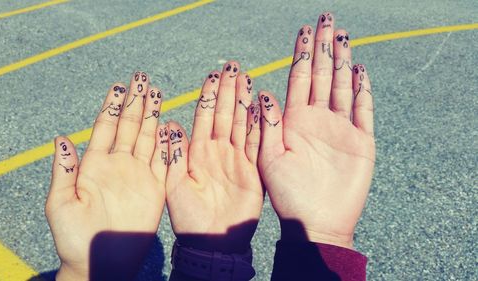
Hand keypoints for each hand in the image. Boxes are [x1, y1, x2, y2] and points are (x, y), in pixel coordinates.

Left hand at [46, 72, 166, 279]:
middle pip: (129, 126)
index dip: (112, 106)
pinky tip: (169, 125)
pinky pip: (164, 162)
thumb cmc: (74, 237)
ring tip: (156, 93)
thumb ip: (64, 170)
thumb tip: (60, 138)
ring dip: (152, 116)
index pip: (105, 127)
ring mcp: (139, 175)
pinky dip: (167, 143)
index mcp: (95, 165)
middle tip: (142, 78)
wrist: (101, 262)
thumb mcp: (61, 203)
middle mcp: (119, 165)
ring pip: (147, 138)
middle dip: (136, 102)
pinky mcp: (156, 189)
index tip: (119, 86)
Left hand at [165, 63, 262, 252]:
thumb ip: (173, 156)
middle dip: (229, 90)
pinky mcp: (252, 172)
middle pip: (225, 114)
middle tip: (234, 66)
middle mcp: (217, 151)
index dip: (209, 95)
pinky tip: (264, 109)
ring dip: (246, 102)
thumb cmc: (188, 219)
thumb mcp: (174, 186)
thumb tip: (168, 125)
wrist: (211, 244)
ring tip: (249, 79)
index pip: (203, 116)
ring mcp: (236, 160)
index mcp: (196, 152)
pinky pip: (258, 145)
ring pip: (242, 124)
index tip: (214, 74)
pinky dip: (262, 128)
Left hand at [257, 13, 374, 248]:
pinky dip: (363, 91)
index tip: (304, 29)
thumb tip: (264, 92)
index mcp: (292, 121)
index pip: (298, 78)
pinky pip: (363, 110)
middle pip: (322, 75)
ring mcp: (340, 128)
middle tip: (327, 19)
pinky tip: (361, 71)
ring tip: (343, 37)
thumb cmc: (286, 196)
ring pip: (342, 87)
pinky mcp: (361, 142)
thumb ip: (267, 126)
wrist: (315, 223)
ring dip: (343, 62)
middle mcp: (316, 119)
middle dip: (323, 47)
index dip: (301, 53)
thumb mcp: (267, 159)